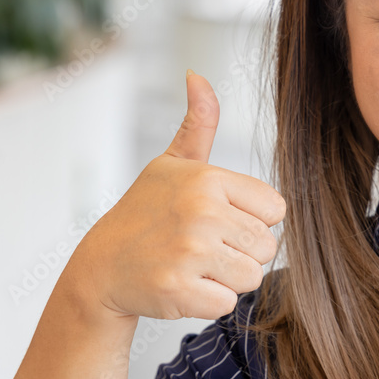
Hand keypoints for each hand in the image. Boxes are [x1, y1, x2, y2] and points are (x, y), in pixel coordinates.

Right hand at [70, 70, 285, 320]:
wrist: (102, 265)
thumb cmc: (146, 211)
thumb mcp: (172, 163)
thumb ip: (198, 122)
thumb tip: (197, 75)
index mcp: (208, 180)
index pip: (276, 209)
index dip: (253, 218)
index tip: (222, 218)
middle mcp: (201, 213)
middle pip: (267, 246)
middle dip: (242, 251)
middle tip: (204, 245)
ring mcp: (189, 253)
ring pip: (252, 277)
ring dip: (228, 278)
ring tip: (195, 264)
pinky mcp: (179, 291)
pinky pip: (227, 303)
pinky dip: (209, 300)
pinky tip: (183, 284)